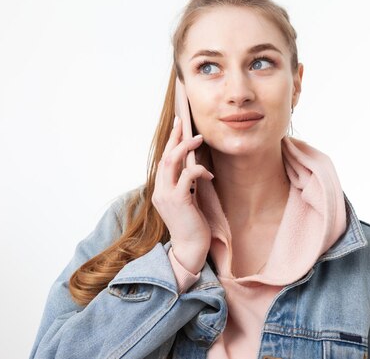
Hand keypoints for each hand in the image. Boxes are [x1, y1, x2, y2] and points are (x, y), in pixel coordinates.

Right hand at [151, 116, 213, 273]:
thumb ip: (185, 184)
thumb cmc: (192, 225)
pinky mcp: (179, 200)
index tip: (178, 125)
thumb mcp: (186, 200)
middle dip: (174, 137)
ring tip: (198, 139)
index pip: (162, 160)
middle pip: (164, 156)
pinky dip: (199, 170)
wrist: (190, 248)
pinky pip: (188, 176)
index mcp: (159, 190)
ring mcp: (166, 195)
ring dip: (185, 147)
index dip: (170, 142)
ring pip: (171, 162)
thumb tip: (194, 165)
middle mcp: (159, 191)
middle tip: (184, 122)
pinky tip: (209, 175)